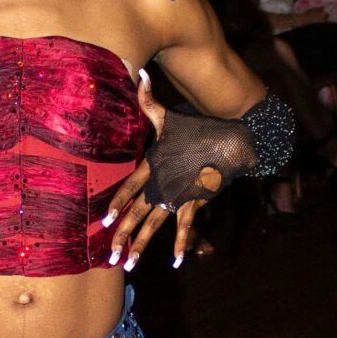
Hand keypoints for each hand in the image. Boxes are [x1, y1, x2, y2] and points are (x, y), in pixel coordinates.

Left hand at [100, 70, 204, 272]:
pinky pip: (185, 226)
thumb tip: (138, 72)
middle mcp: (163, 184)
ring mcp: (180, 195)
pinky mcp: (196, 201)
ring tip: (129, 264)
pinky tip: (175, 261)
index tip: (103, 220)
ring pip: (156, 225)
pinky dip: (181, 244)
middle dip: (123, 235)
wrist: (233, 140)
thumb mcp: (169, 115)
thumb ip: (148, 100)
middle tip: (109, 255)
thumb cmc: (198, 127)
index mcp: (153, 165)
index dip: (117, 204)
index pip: (129, 187)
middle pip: (138, 213)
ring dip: (142, 246)